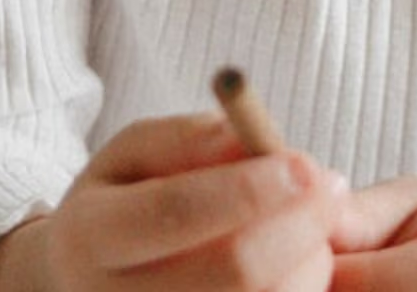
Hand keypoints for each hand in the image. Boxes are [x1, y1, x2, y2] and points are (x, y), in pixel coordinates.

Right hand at [0, 114, 346, 291]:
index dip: (249, 188)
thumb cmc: (124, 207)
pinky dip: (302, 286)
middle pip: (235, 271)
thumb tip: (251, 139)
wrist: (87, 286)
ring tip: (306, 225)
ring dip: (309, 257)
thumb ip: (190, 140)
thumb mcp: (135, 156)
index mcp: (88, 237)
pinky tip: (293, 263)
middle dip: (299, 221)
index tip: (303, 163)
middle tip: (329, 186)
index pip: (176, 212)